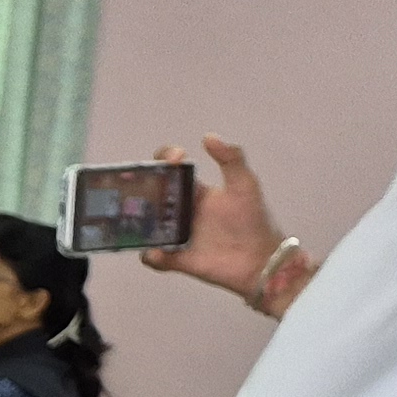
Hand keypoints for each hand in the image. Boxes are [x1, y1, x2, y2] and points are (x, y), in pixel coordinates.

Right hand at [140, 137, 284, 295]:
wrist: (262, 260)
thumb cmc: (254, 220)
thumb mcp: (246, 185)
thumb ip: (232, 159)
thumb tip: (208, 136)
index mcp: (195, 192)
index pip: (171, 171)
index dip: (163, 162)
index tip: (169, 161)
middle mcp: (182, 212)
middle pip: (151, 198)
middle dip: (138, 192)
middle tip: (134, 191)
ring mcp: (178, 236)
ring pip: (147, 227)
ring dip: (138, 225)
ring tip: (136, 223)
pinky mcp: (177, 259)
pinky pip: (155, 257)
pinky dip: (151, 256)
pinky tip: (157, 252)